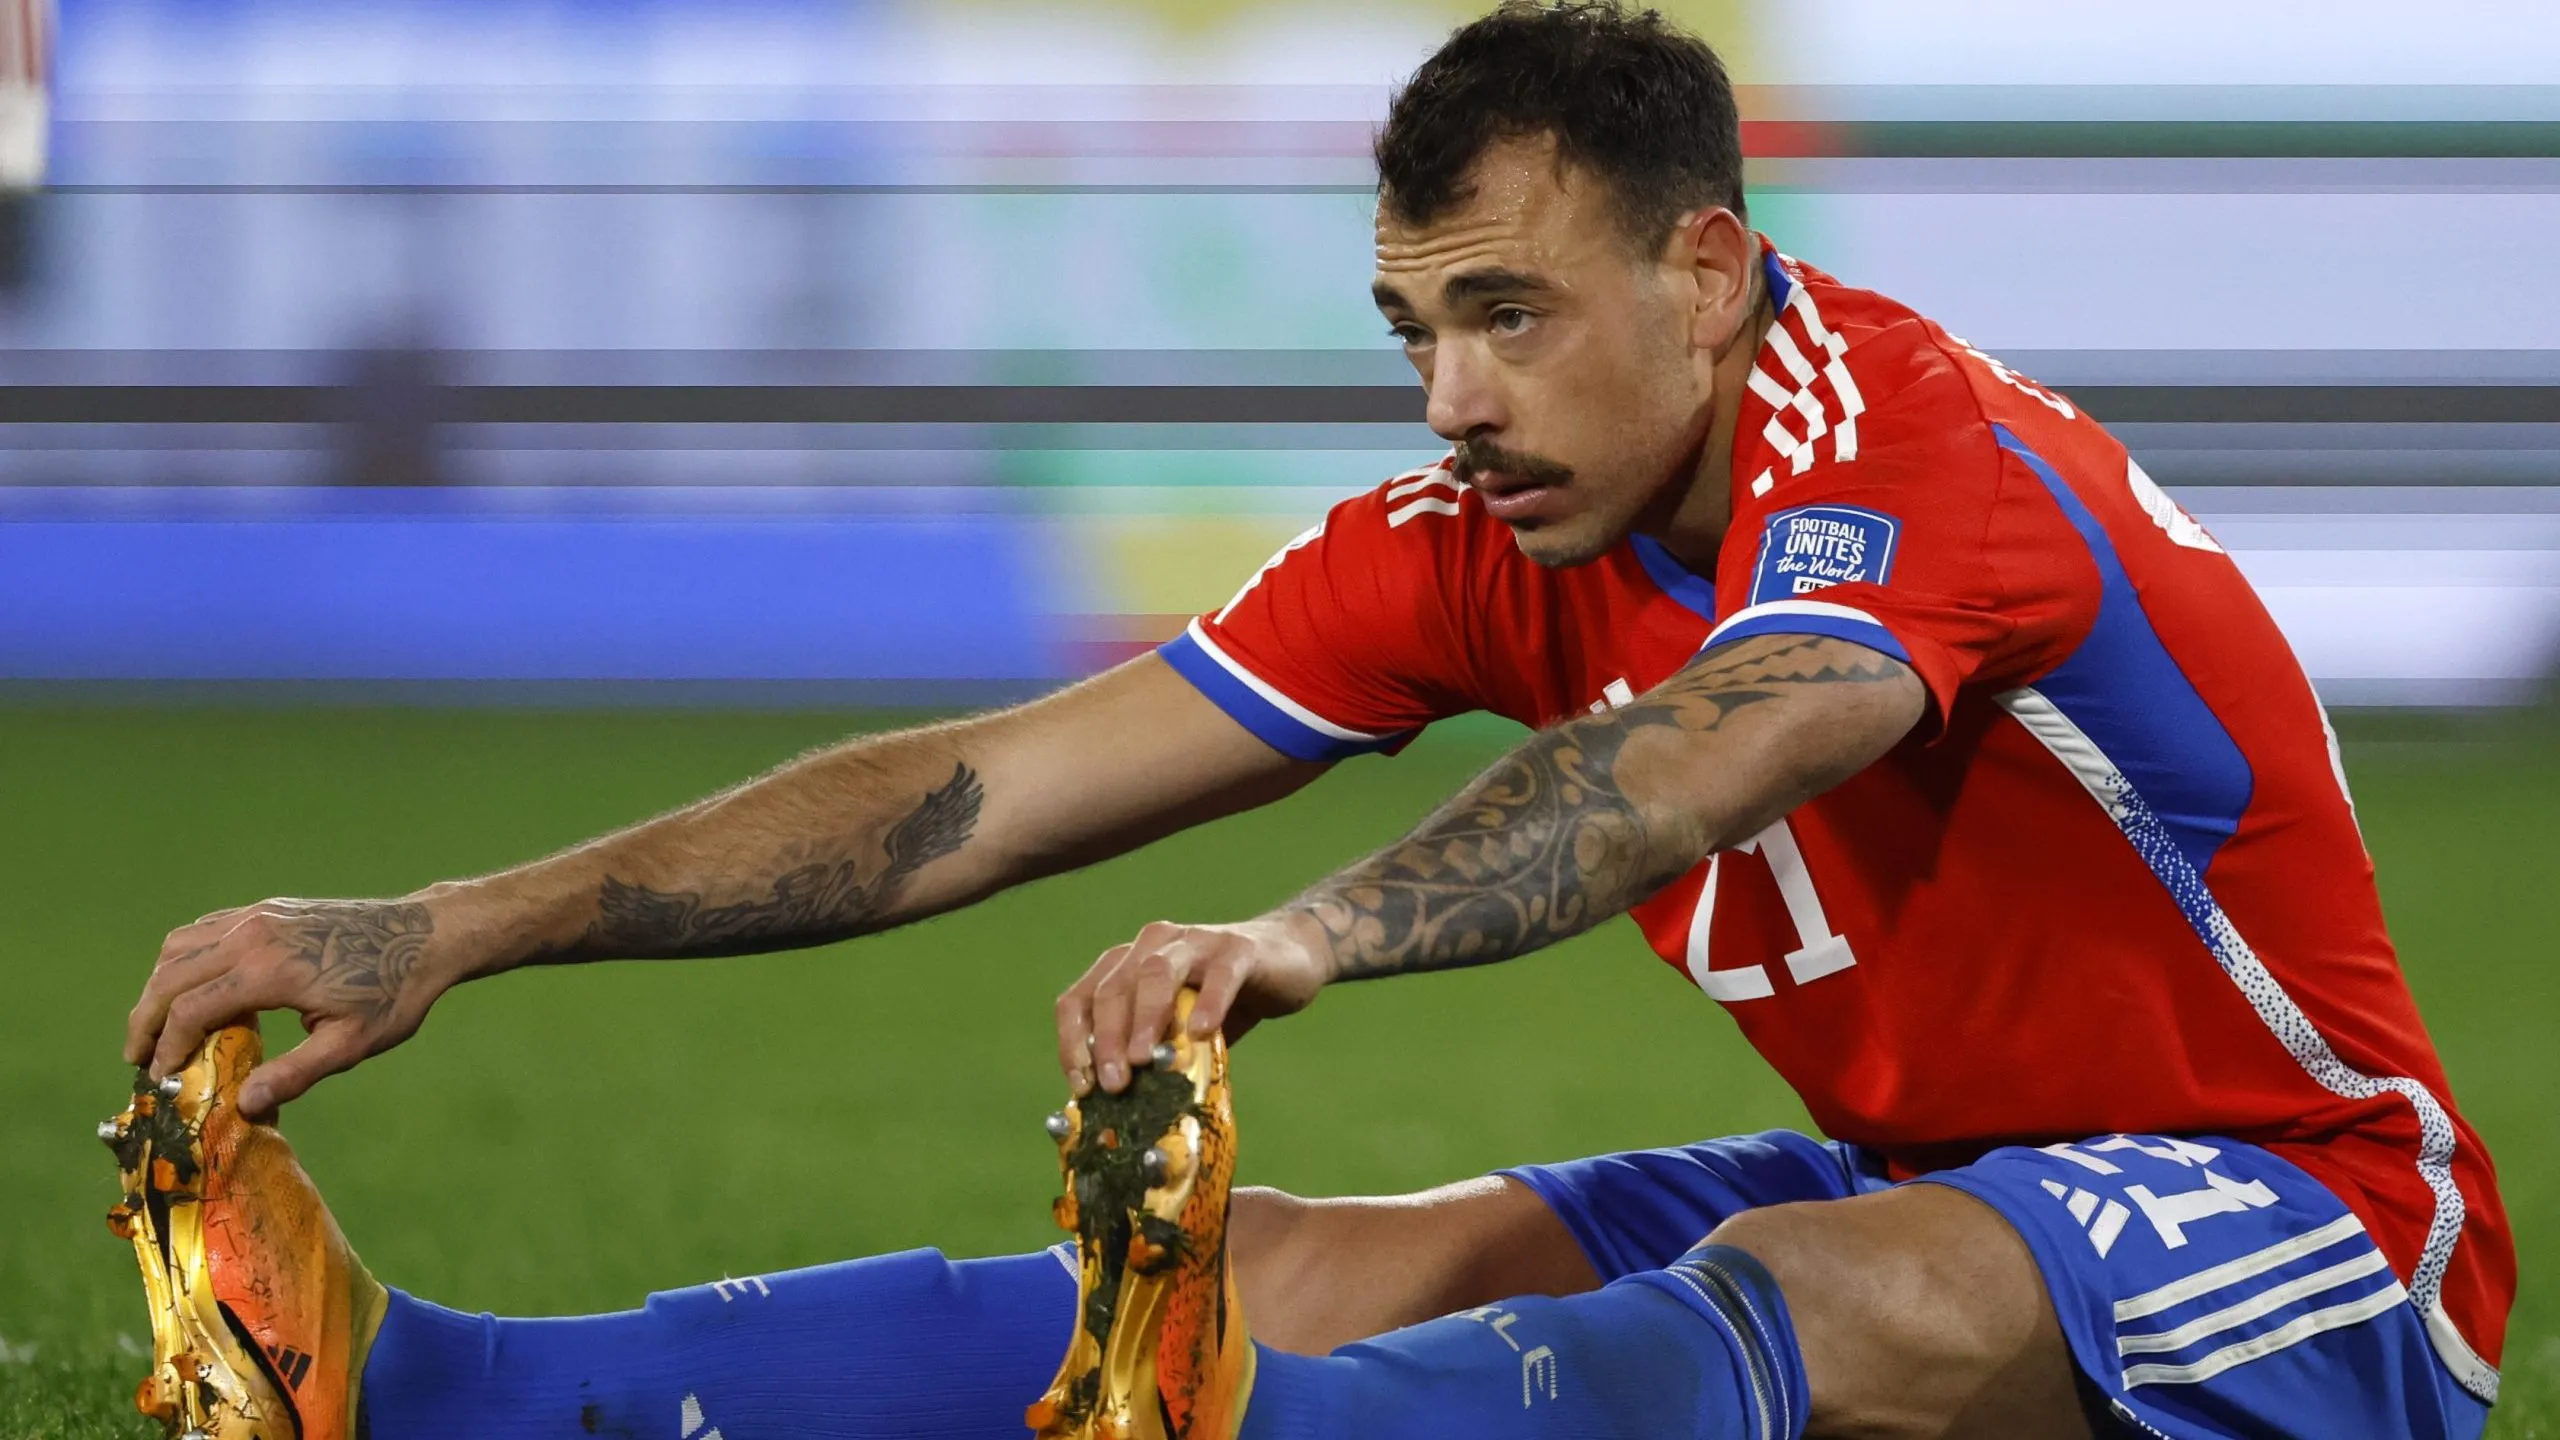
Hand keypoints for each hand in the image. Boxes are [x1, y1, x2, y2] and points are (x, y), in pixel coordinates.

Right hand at [125, 893, 471, 1119]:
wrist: (426, 935)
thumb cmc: (394, 992)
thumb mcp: (351, 1044)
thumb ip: (295, 1075)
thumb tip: (243, 1105)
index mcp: (269, 970)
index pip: (190, 1010)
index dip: (166, 1046)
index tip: (159, 1076)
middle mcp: (253, 935)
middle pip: (170, 976)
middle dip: (146, 1019)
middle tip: (137, 1057)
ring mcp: (258, 916)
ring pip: (180, 946)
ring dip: (159, 985)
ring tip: (157, 1026)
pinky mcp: (268, 908)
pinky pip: (206, 929)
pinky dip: (184, 959)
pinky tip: (191, 988)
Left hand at [1054, 916, 1331, 1094]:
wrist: (1286, 961)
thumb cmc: (1222, 1003)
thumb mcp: (1178, 1033)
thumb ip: (1151, 1057)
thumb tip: (1118, 1115)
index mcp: (1125, 965)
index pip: (1080, 999)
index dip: (1072, 1043)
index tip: (1083, 1087)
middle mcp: (1152, 945)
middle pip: (1114, 988)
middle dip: (1106, 1038)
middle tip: (1114, 1084)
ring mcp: (1195, 942)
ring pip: (1155, 972)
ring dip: (1144, 1018)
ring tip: (1145, 1060)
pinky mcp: (1237, 949)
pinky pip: (1218, 975)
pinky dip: (1207, 1003)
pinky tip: (1201, 1033)